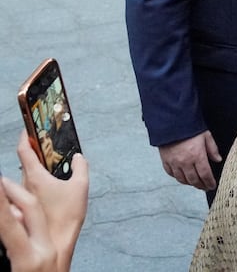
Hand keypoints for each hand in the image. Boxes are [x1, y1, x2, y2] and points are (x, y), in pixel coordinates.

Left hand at [8, 134, 89, 271]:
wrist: (55, 242)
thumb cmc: (66, 216)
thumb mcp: (81, 186)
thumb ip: (80, 167)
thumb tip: (79, 157)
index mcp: (36, 176)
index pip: (24, 150)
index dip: (25, 136)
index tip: (29, 128)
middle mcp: (24, 184)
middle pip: (24, 163)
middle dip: (33, 153)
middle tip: (45, 147)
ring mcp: (21, 197)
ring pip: (24, 177)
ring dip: (33, 170)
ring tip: (48, 169)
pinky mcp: (23, 207)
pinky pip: (25, 190)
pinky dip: (32, 185)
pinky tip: (45, 190)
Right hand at [158, 130, 221, 189]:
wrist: (172, 122)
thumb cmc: (190, 128)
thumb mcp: (206, 136)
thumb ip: (212, 149)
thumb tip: (218, 160)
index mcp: (197, 155)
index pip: (205, 174)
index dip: (209, 182)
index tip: (212, 186)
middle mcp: (185, 162)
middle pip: (193, 180)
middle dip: (200, 185)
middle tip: (205, 187)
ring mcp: (174, 162)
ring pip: (182, 179)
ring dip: (189, 183)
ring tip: (195, 184)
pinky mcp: (165, 161)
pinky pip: (171, 174)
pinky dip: (177, 177)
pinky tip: (182, 177)